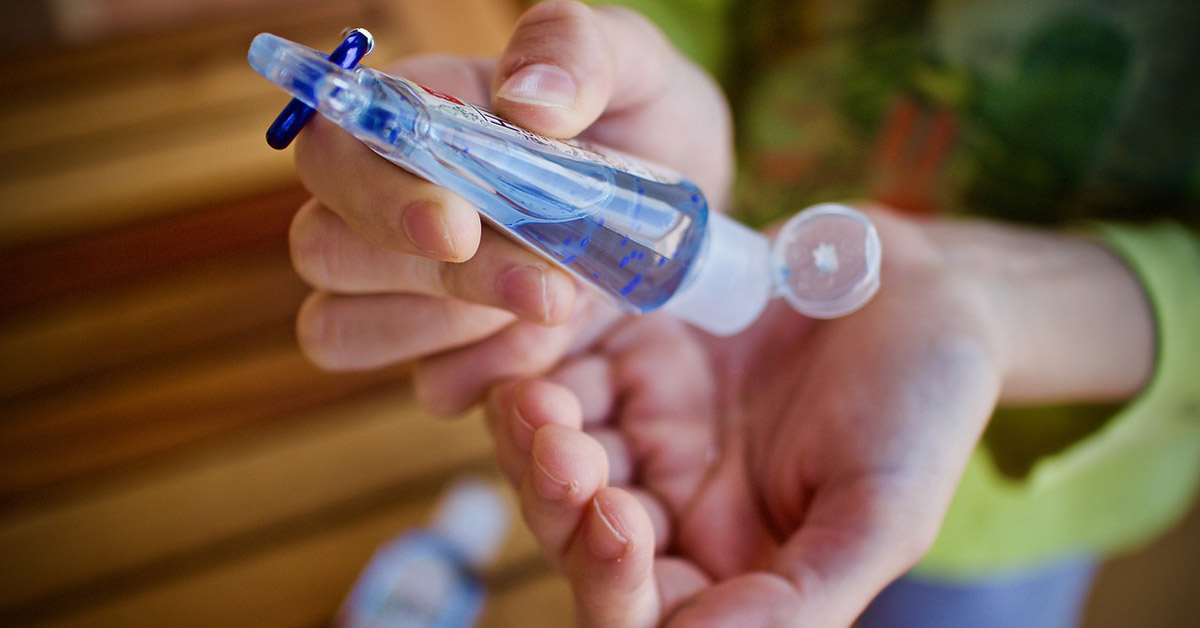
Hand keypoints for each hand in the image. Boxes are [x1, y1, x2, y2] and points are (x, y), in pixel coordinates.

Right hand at [287, 0, 731, 411]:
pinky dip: (490, 378)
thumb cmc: (644, 122)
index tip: (460, 228)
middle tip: (549, 287)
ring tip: (558, 305)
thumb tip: (526, 99)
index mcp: (413, 118)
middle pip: (324, 251)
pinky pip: (429, 386)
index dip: (376, 195)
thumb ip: (576, 51)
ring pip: (341, 330)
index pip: (331, 149)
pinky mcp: (447, 355)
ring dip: (451, 331)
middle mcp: (386, 203)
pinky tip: (552, 352)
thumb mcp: (635, 68)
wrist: (686, 217)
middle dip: (438, 278)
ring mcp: (406, 288)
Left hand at [480, 207, 1155, 627]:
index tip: (614, 520)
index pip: (639, 606)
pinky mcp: (633, 351)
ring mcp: (647, 424)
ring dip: (534, 433)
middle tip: (560, 443)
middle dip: (555, 495)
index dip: (608, 581)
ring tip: (536, 395)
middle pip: (574, 528)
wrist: (928, 284)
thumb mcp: (881, 514)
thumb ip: (797, 598)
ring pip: (556, 447)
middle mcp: (674, 502)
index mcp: (729, 561)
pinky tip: (542, 339)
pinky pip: (565, 364)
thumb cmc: (926, 405)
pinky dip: (542, 359)